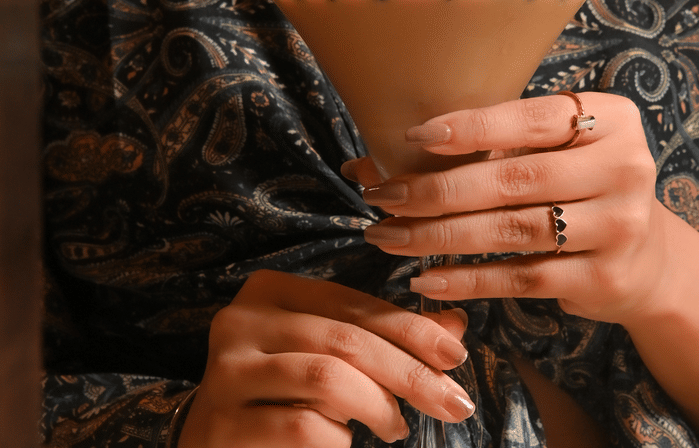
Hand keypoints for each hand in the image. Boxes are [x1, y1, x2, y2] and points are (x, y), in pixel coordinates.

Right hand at [178, 269, 472, 447]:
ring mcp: (226, 372)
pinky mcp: (223, 423)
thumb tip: (455, 322)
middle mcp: (240, 321)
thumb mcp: (334, 356)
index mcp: (270, 292)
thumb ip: (386, 338)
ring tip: (395, 427)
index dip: (412, 329)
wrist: (216, 443)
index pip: (354, 305)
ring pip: (326, 378)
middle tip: (452, 403)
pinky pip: (304, 426)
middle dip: (409, 373)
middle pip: (345, 340)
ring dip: (377, 406)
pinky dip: (338, 438)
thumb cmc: (283, 394)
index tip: (455, 356)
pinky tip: (344, 441)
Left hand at [344, 92, 672, 324]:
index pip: (533, 118)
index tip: (415, 137)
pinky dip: (467, 280)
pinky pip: (521, 278)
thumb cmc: (579, 189)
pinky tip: (426, 278)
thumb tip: (369, 162)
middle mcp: (626, 168)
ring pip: (512, 230)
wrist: (645, 258)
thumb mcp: (553, 154)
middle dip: (437, 190)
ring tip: (389, 236)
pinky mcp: (605, 278)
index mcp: (612, 120)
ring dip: (440, 236)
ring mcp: (620, 227)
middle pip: (515, 180)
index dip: (472, 128)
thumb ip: (484, 150)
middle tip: (383, 198)